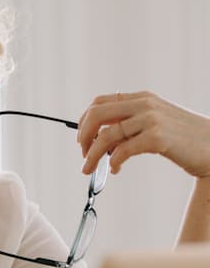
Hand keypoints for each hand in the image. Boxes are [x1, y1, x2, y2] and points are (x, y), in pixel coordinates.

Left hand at [77, 91, 209, 177]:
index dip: (84, 122)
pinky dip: (112, 162)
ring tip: (89, 168)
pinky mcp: (157, 137)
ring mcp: (151, 119)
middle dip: (83, 137)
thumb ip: (130, 125)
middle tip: (83, 154)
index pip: (99, 103)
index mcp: (141, 98)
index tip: (82, 140)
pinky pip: (122, 150)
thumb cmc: (184, 138)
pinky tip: (115, 169)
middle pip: (96, 115)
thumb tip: (99, 140)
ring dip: (91, 156)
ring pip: (105, 136)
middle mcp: (145, 104)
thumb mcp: (154, 123)